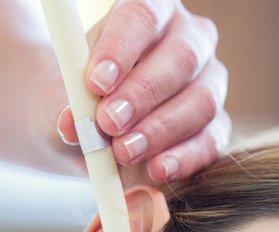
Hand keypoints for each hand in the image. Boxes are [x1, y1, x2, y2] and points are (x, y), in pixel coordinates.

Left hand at [56, 0, 230, 182]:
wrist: (92, 127)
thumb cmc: (80, 97)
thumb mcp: (62, 95)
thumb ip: (65, 103)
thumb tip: (71, 123)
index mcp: (148, 12)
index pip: (142, 16)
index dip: (121, 48)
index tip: (97, 82)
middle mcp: (189, 38)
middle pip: (181, 57)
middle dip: (143, 94)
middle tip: (109, 123)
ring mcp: (209, 80)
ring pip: (201, 100)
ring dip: (161, 130)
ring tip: (124, 151)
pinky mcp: (216, 123)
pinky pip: (212, 139)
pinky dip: (185, 158)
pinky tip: (158, 169)